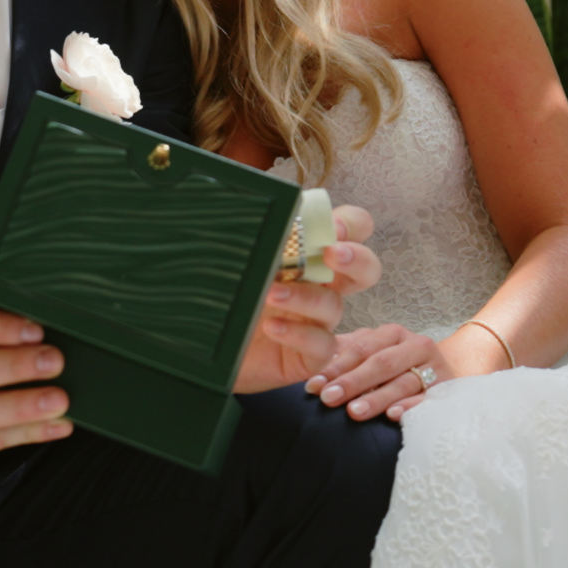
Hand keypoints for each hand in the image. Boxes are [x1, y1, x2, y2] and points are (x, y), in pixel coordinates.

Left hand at [233, 204, 379, 394]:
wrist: (202, 348)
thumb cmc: (223, 297)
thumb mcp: (239, 260)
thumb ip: (259, 237)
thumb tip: (264, 212)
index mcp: (311, 256)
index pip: (351, 230)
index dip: (351, 225)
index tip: (333, 228)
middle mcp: (321, 287)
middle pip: (365, 268)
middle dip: (357, 258)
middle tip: (332, 254)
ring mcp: (318, 322)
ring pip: (334, 306)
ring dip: (305, 296)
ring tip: (271, 293)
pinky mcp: (310, 355)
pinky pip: (321, 344)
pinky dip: (298, 333)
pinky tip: (272, 327)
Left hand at [306, 323, 446, 422]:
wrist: (443, 379)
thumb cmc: (397, 370)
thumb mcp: (372, 358)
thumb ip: (346, 359)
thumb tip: (312, 373)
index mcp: (393, 334)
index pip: (361, 348)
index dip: (336, 367)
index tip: (313, 386)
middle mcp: (416, 346)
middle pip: (381, 363)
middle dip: (352, 382)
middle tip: (328, 399)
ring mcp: (434, 367)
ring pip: (402, 382)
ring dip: (377, 398)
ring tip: (354, 411)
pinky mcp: (447, 390)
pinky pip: (427, 399)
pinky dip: (410, 407)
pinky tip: (392, 416)